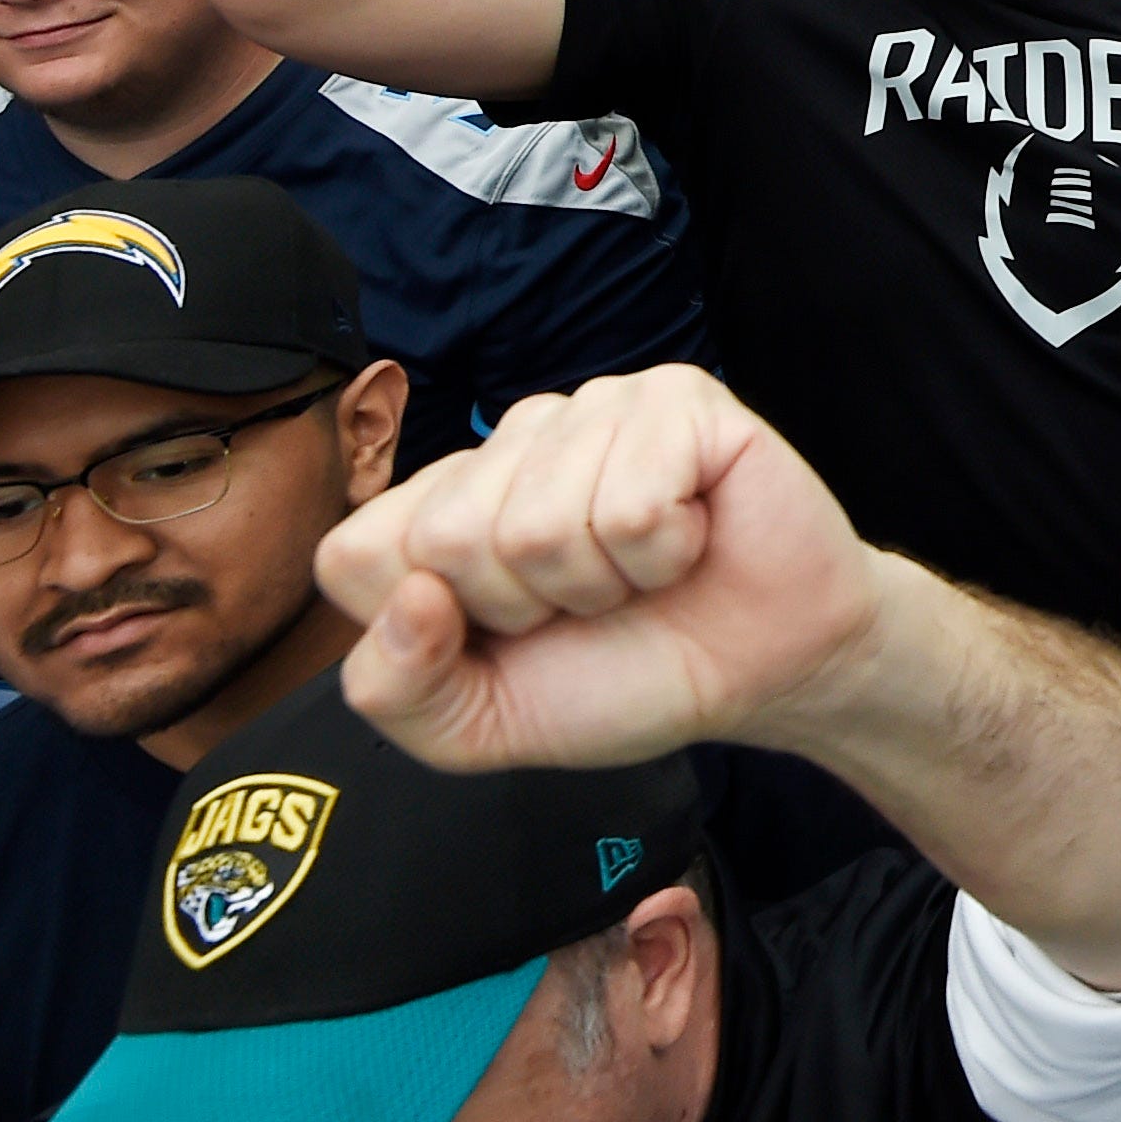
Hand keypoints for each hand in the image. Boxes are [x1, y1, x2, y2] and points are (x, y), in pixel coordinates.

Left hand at [318, 367, 883, 778]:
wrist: (766, 670)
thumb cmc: (627, 678)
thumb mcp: (481, 723)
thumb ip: (396, 690)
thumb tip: (414, 598)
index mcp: (444, 506)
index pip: (353, 554)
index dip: (428, 625)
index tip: (508, 634)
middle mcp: (508, 443)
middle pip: (446, 539)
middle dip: (527, 606)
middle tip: (592, 603)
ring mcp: (593, 408)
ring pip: (539, 523)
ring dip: (604, 582)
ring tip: (644, 571)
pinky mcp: (676, 399)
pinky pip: (630, 501)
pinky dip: (665, 553)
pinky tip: (691, 538)